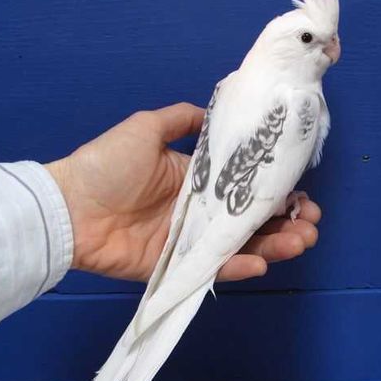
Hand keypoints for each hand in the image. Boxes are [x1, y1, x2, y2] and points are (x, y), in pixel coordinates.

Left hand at [46, 103, 320, 281]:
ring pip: (239, 246)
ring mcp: (188, 241)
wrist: (70, 205)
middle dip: (285, 222)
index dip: (273, 191)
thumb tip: (210, 111)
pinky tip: (262, 261)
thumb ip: (180, 119)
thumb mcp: (145, 128)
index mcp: (194, 180)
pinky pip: (212, 270)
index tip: (301, 193)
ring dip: (274, 245)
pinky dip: (238, 267)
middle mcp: (198, 212)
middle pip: (250, 220)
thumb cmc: (108, 164)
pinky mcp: (174, 267)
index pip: (244, 187)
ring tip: (301, 240)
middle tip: (310, 223)